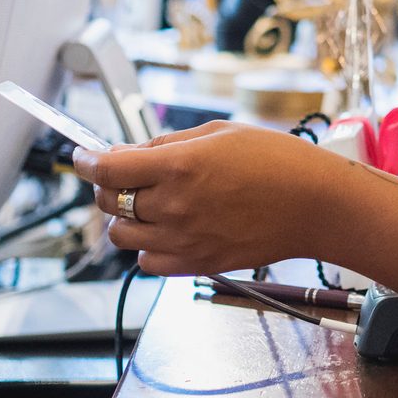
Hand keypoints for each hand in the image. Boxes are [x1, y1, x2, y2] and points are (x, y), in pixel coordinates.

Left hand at [72, 122, 353, 276]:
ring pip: (122, 236)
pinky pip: (148, 262)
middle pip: (109, 202)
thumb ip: (169, 145)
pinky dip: (146, 247)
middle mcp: (174, 206)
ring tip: (146, 204)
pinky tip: (165, 230)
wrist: (316, 205)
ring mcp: (184, 239)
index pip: (107, 167)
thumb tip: (132, 153)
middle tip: (122, 174)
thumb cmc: (277, 161)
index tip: (81, 156)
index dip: (85, 160)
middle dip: (106, 185)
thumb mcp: (220, 133)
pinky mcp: (197, 264)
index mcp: (179, 166)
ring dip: (124, 218)